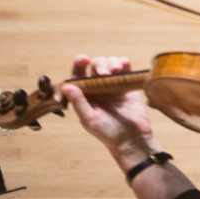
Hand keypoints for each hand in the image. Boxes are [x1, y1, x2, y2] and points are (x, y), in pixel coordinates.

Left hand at [62, 54, 158, 169]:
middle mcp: (98, 87)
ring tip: (116, 70)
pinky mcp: (127, 83)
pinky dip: (124, 62)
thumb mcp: (90, 119)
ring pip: (110, 63)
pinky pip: (125, 67)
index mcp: (85, 95)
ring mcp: (113, 84)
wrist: (132, 139)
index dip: (79, 64)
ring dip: (112, 62)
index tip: (83, 59)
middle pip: (95, 65)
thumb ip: (79, 103)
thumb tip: (66, 86)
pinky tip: (124, 65)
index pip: (78, 75)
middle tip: (106, 74)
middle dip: (100, 64)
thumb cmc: (108, 133)